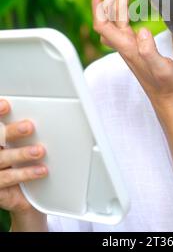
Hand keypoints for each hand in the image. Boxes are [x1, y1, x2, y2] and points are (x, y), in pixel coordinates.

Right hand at [0, 99, 47, 216]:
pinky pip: (8, 179)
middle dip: (11, 131)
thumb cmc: (17, 161)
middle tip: (29, 126)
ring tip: (39, 151)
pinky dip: (26, 173)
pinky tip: (41, 170)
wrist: (18, 193)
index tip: (6, 106)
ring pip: (2, 158)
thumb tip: (39, 114)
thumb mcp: (19, 142)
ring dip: (22, 154)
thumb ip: (21, 131)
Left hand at [91, 0, 172, 110]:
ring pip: (116, 18)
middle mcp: (123, 44)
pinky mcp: (135, 45)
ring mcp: (128, 44)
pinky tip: (131, 4)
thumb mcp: (162, 68)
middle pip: (110, 15)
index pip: (102, 23)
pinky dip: (125, 9)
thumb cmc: (165, 84)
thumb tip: (143, 31)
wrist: (167, 96)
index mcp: (126, 46)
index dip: (97, 5)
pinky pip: (124, 22)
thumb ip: (151, 52)